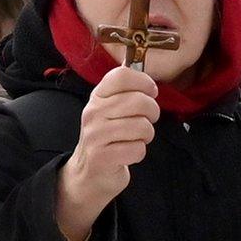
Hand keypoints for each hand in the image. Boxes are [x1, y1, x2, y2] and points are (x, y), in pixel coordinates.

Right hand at [56, 66, 159, 240]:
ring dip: (146, 135)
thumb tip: (143, 68)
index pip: (122, 76)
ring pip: (142, 126)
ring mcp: (96, 135)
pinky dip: (139, 153)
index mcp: (97, 96)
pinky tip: (128, 153)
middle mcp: (94, 112)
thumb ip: (125, 90)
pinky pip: (137, 149)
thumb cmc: (107, 138)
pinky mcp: (102, 157)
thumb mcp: (109, 109)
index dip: (144, 82)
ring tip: (136, 139)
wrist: (88, 173)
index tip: (151, 92)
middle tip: (146, 121)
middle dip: (152, 113)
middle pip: (139, 101)